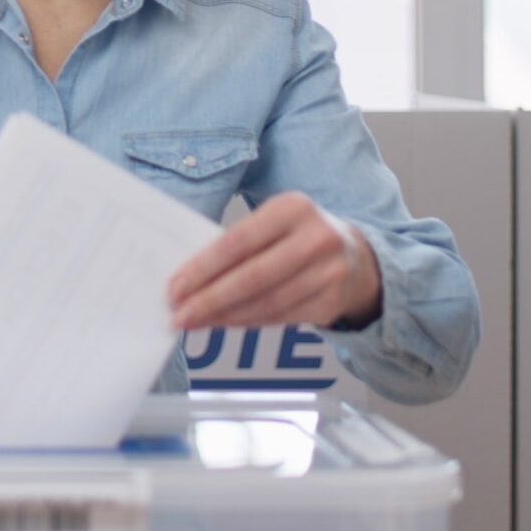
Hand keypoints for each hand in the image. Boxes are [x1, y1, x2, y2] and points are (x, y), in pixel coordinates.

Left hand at [168, 193, 381, 331]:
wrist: (354, 256)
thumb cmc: (297, 236)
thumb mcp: (273, 222)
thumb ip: (239, 244)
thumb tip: (190, 278)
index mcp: (293, 208)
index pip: (238, 242)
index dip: (203, 268)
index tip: (175, 287)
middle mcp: (316, 238)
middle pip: (252, 277)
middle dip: (210, 299)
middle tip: (180, 314)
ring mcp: (329, 272)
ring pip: (266, 302)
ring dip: (225, 316)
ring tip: (196, 322)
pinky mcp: (332, 302)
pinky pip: (280, 317)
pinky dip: (248, 322)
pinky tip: (225, 323)